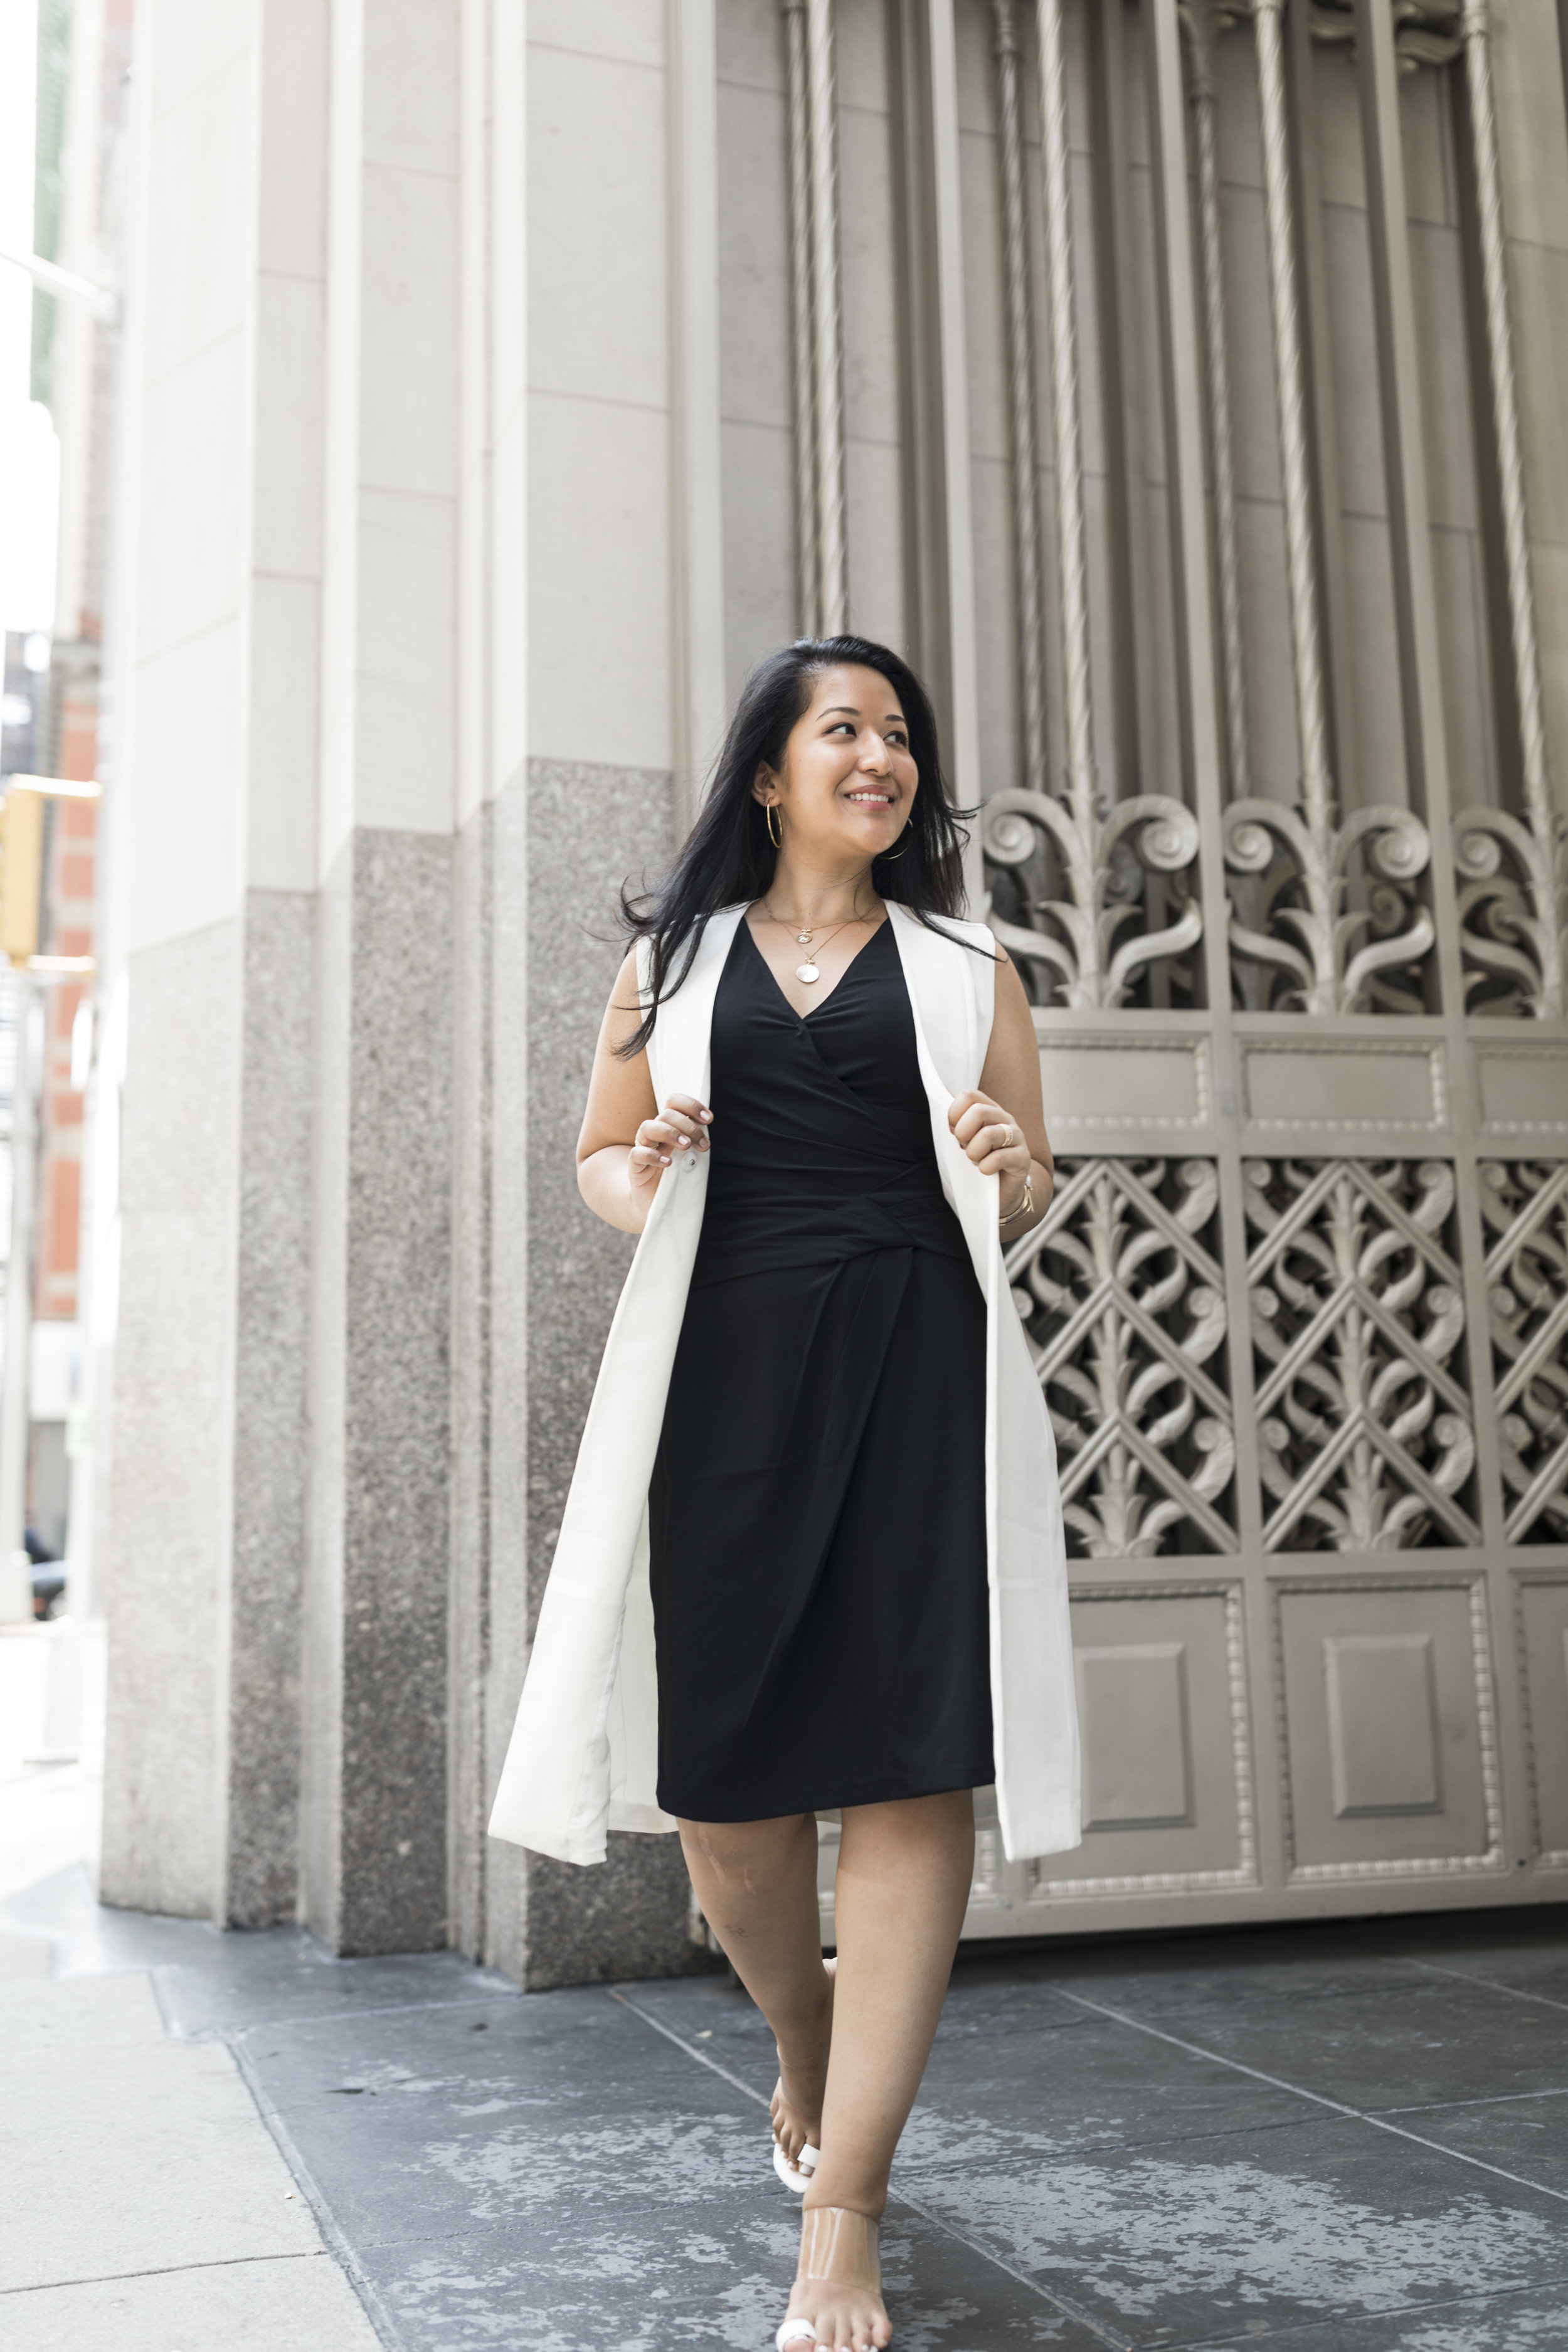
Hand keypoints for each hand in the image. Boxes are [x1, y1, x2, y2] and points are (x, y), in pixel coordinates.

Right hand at [628, 1093, 712, 1200]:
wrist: (654, 1200)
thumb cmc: (675, 1176)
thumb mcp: (689, 1157)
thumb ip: (696, 1143)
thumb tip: (709, 1135)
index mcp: (668, 1126)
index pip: (674, 1103)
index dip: (691, 1105)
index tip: (708, 1119)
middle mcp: (654, 1133)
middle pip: (666, 1115)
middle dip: (688, 1126)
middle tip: (703, 1145)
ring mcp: (642, 1148)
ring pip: (648, 1127)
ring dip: (670, 1133)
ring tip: (686, 1146)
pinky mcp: (635, 1166)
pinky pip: (638, 1154)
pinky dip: (653, 1155)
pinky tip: (668, 1163)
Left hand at [948, 1089, 1030, 1214]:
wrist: (998, 1191)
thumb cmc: (978, 1162)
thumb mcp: (963, 1140)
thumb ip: (955, 1121)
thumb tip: (938, 1097)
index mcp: (988, 1110)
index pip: (969, 1095)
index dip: (954, 1113)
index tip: (952, 1131)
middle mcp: (1004, 1119)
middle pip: (979, 1111)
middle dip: (963, 1132)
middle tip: (963, 1147)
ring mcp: (1017, 1136)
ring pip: (989, 1134)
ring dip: (974, 1152)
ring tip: (975, 1160)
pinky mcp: (1023, 1157)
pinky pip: (999, 1158)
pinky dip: (985, 1167)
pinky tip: (985, 1171)